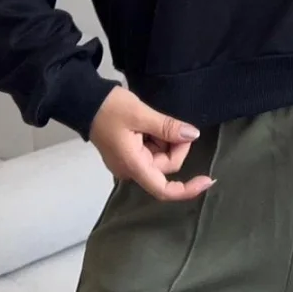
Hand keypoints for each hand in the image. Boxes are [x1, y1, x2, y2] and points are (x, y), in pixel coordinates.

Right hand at [88, 86, 214, 201]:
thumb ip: (168, 127)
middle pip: (166, 166)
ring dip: (165, 139)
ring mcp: (128, 163)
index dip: (187, 189)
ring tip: (151, 120)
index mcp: (133, 165)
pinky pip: (151, 152)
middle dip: (174, 144)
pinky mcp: (128, 154)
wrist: (84, 101)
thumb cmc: (110, 108)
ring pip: (160, 157)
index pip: (163, 190)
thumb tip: (193, 135)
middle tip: (169, 122)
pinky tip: (147, 124)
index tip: (208, 179)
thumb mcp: (141, 114)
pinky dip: (156, 138)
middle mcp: (130, 170)